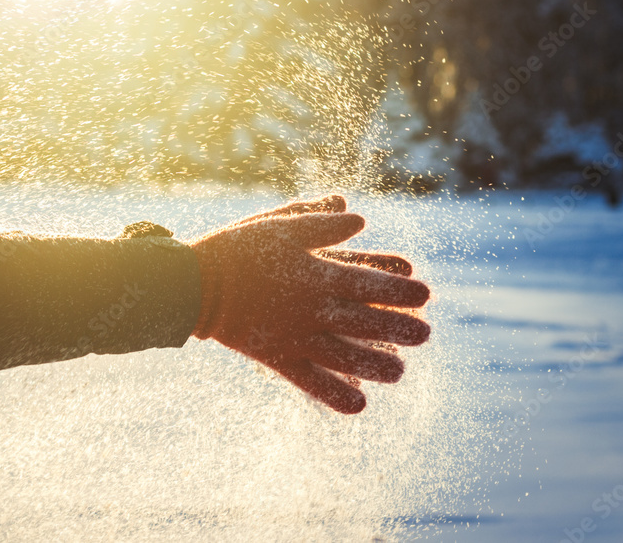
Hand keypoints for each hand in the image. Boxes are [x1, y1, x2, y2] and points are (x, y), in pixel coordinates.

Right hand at [190, 196, 430, 413]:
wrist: (196, 284)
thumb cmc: (238, 248)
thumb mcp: (280, 225)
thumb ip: (320, 222)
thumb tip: (357, 216)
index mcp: (314, 273)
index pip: (369, 282)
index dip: (401, 289)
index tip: (426, 295)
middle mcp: (311, 308)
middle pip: (365, 321)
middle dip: (399, 328)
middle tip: (425, 335)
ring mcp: (295, 336)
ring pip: (345, 355)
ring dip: (375, 364)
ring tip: (399, 371)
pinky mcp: (277, 357)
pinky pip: (309, 381)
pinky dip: (334, 395)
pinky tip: (359, 405)